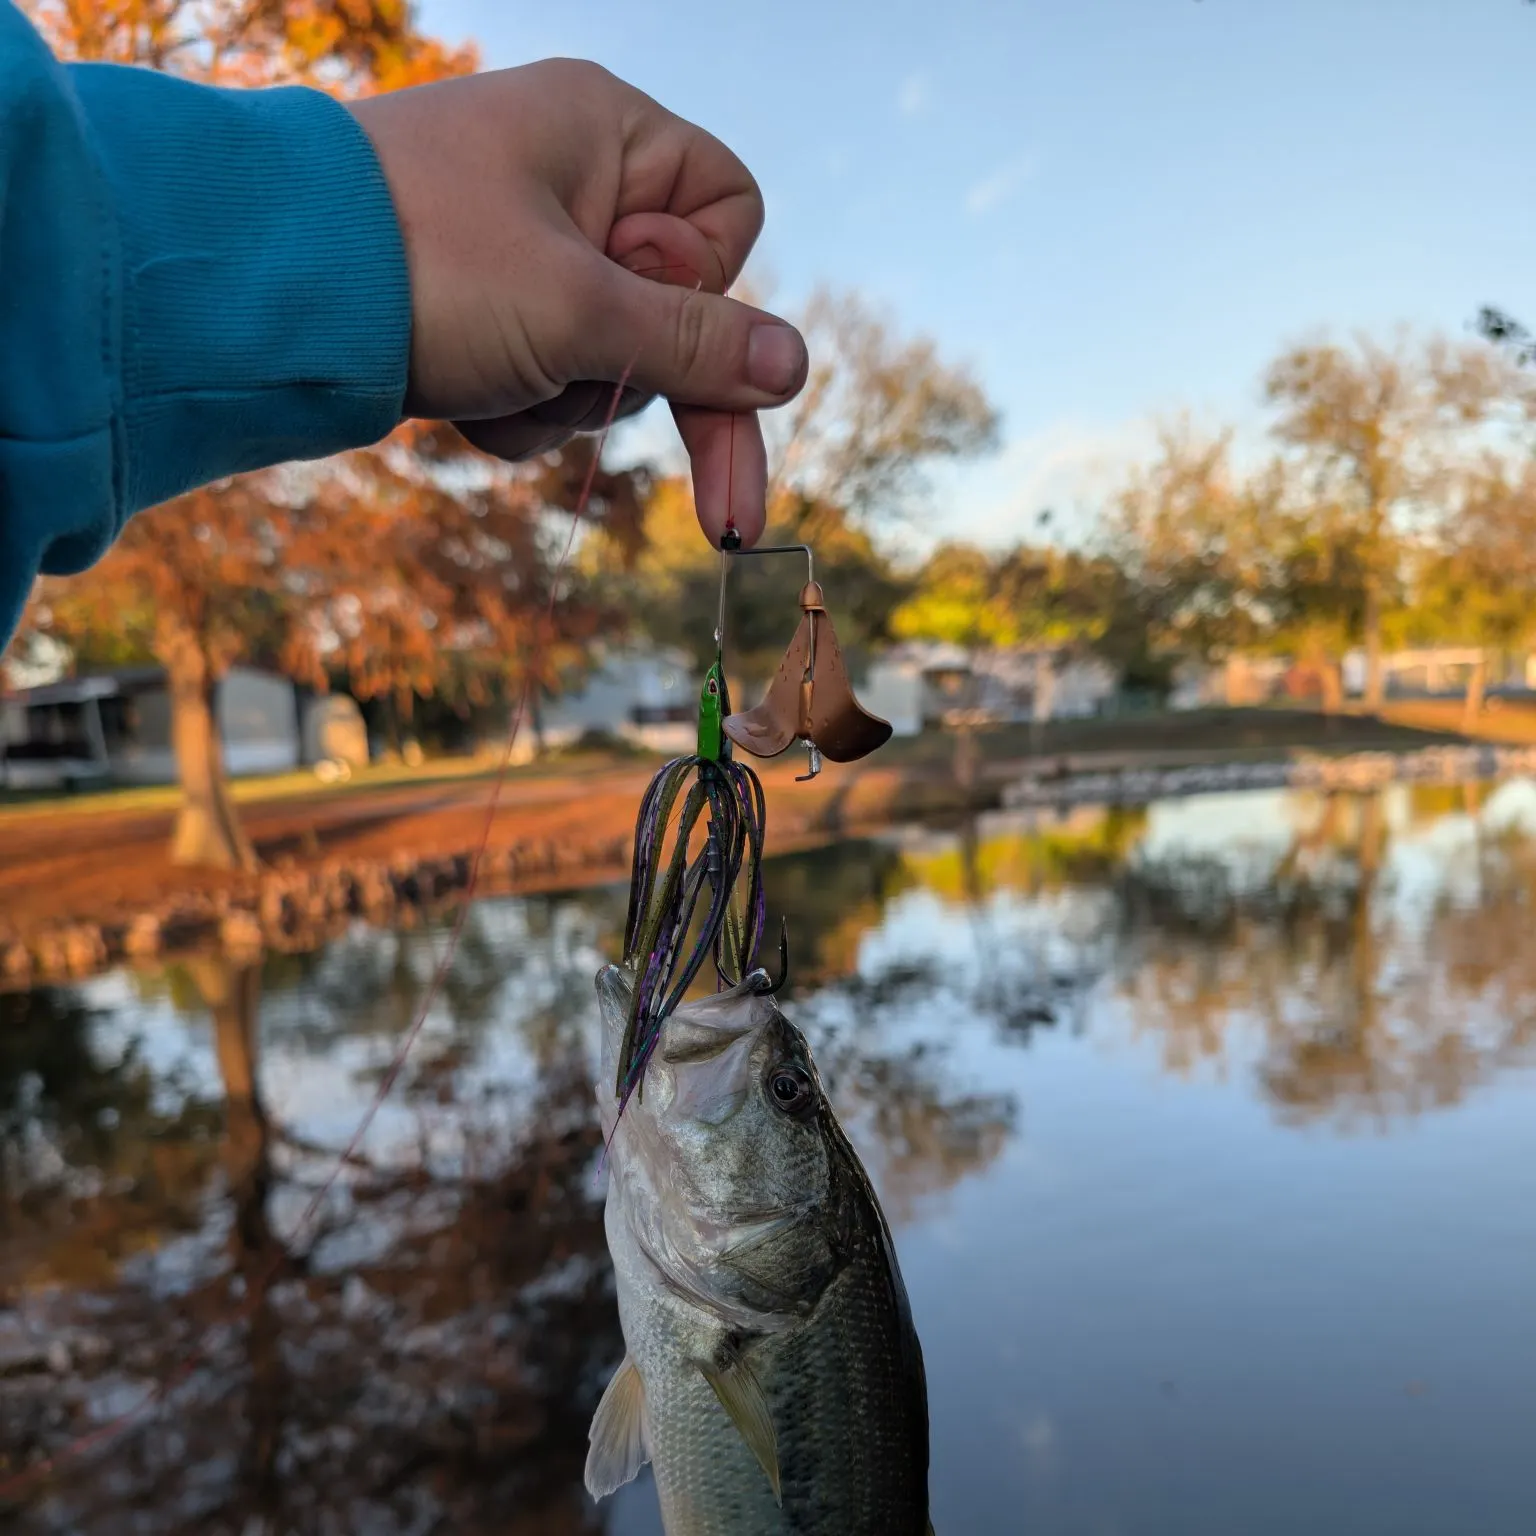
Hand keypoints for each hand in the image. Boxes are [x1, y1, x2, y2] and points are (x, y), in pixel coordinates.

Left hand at [348, 60, 804, 546]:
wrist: (257, 292)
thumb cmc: (425, 263)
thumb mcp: (581, 308)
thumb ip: (698, 346)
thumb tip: (795, 369)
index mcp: (607, 133)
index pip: (728, 215)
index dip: (707, 290)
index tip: (654, 325)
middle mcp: (573, 180)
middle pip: (673, 306)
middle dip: (628, 374)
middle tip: (609, 411)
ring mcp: (524, 247)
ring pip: (609, 357)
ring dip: (565, 399)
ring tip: (492, 383)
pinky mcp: (483, 307)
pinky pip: (549, 377)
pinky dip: (518, 409)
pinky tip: (464, 404)